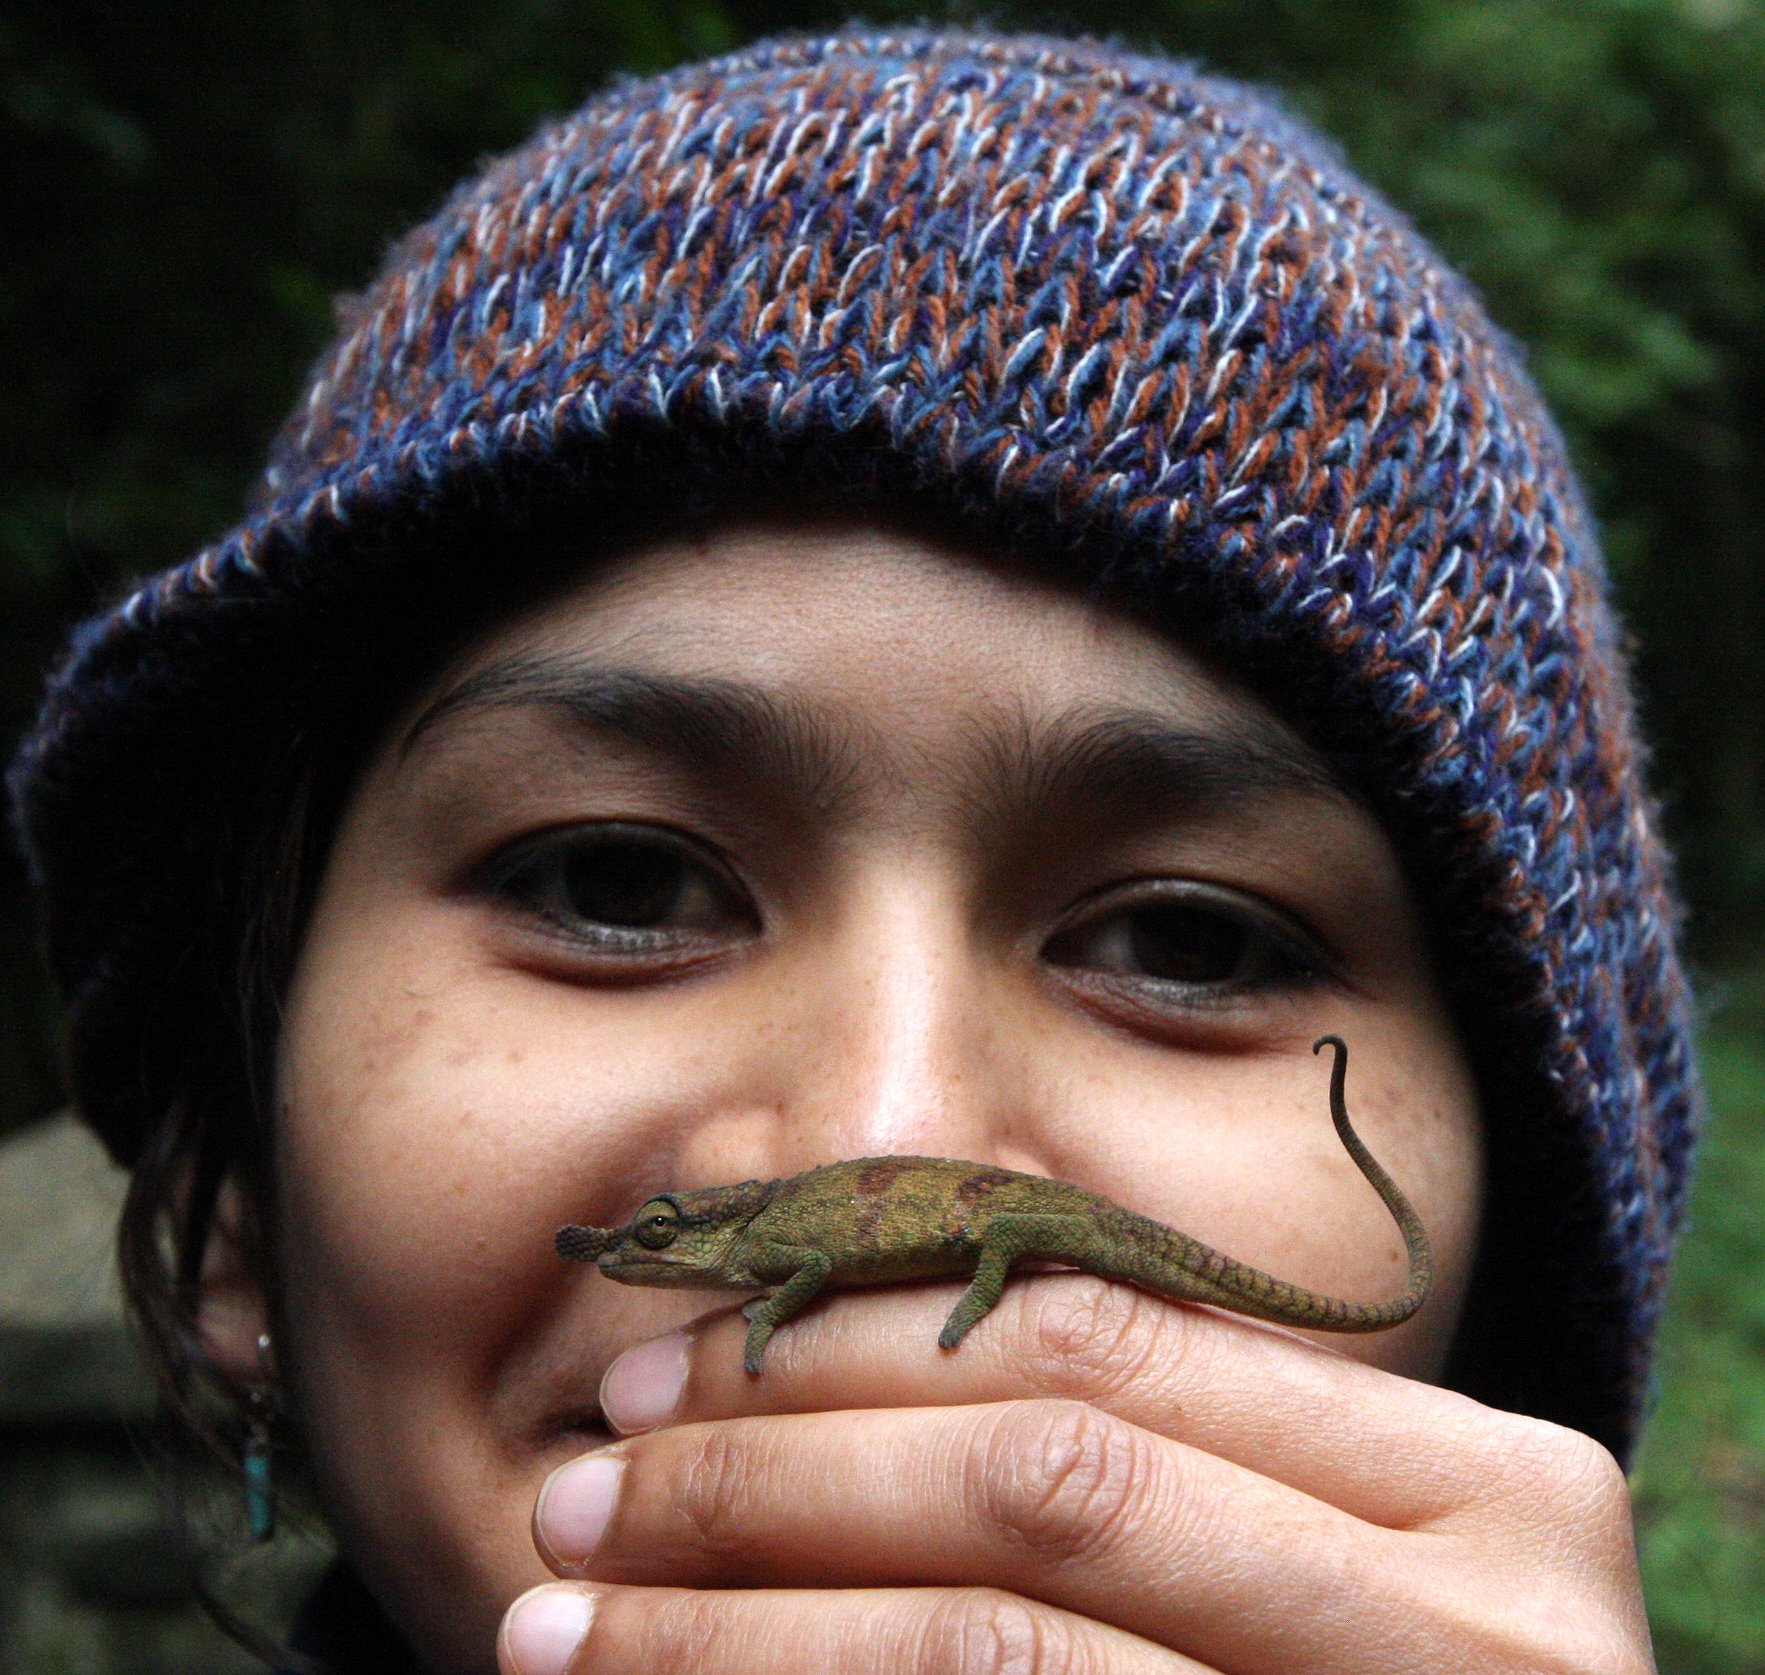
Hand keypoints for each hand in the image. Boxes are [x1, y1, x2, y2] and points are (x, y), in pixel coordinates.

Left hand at [497, 1276, 1654, 1673]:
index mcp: (1487, 1486)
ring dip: (737, 1628)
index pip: (1109, 1343)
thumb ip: (1149, 1467)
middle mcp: (1489, 1619)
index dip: (862, 1340)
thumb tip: (815, 1360)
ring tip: (566, 1621)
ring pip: (989, 1646)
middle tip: (581, 1486)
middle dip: (772, 1468)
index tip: (669, 1363)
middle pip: (1041, 1475)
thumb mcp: (1313, 1569)